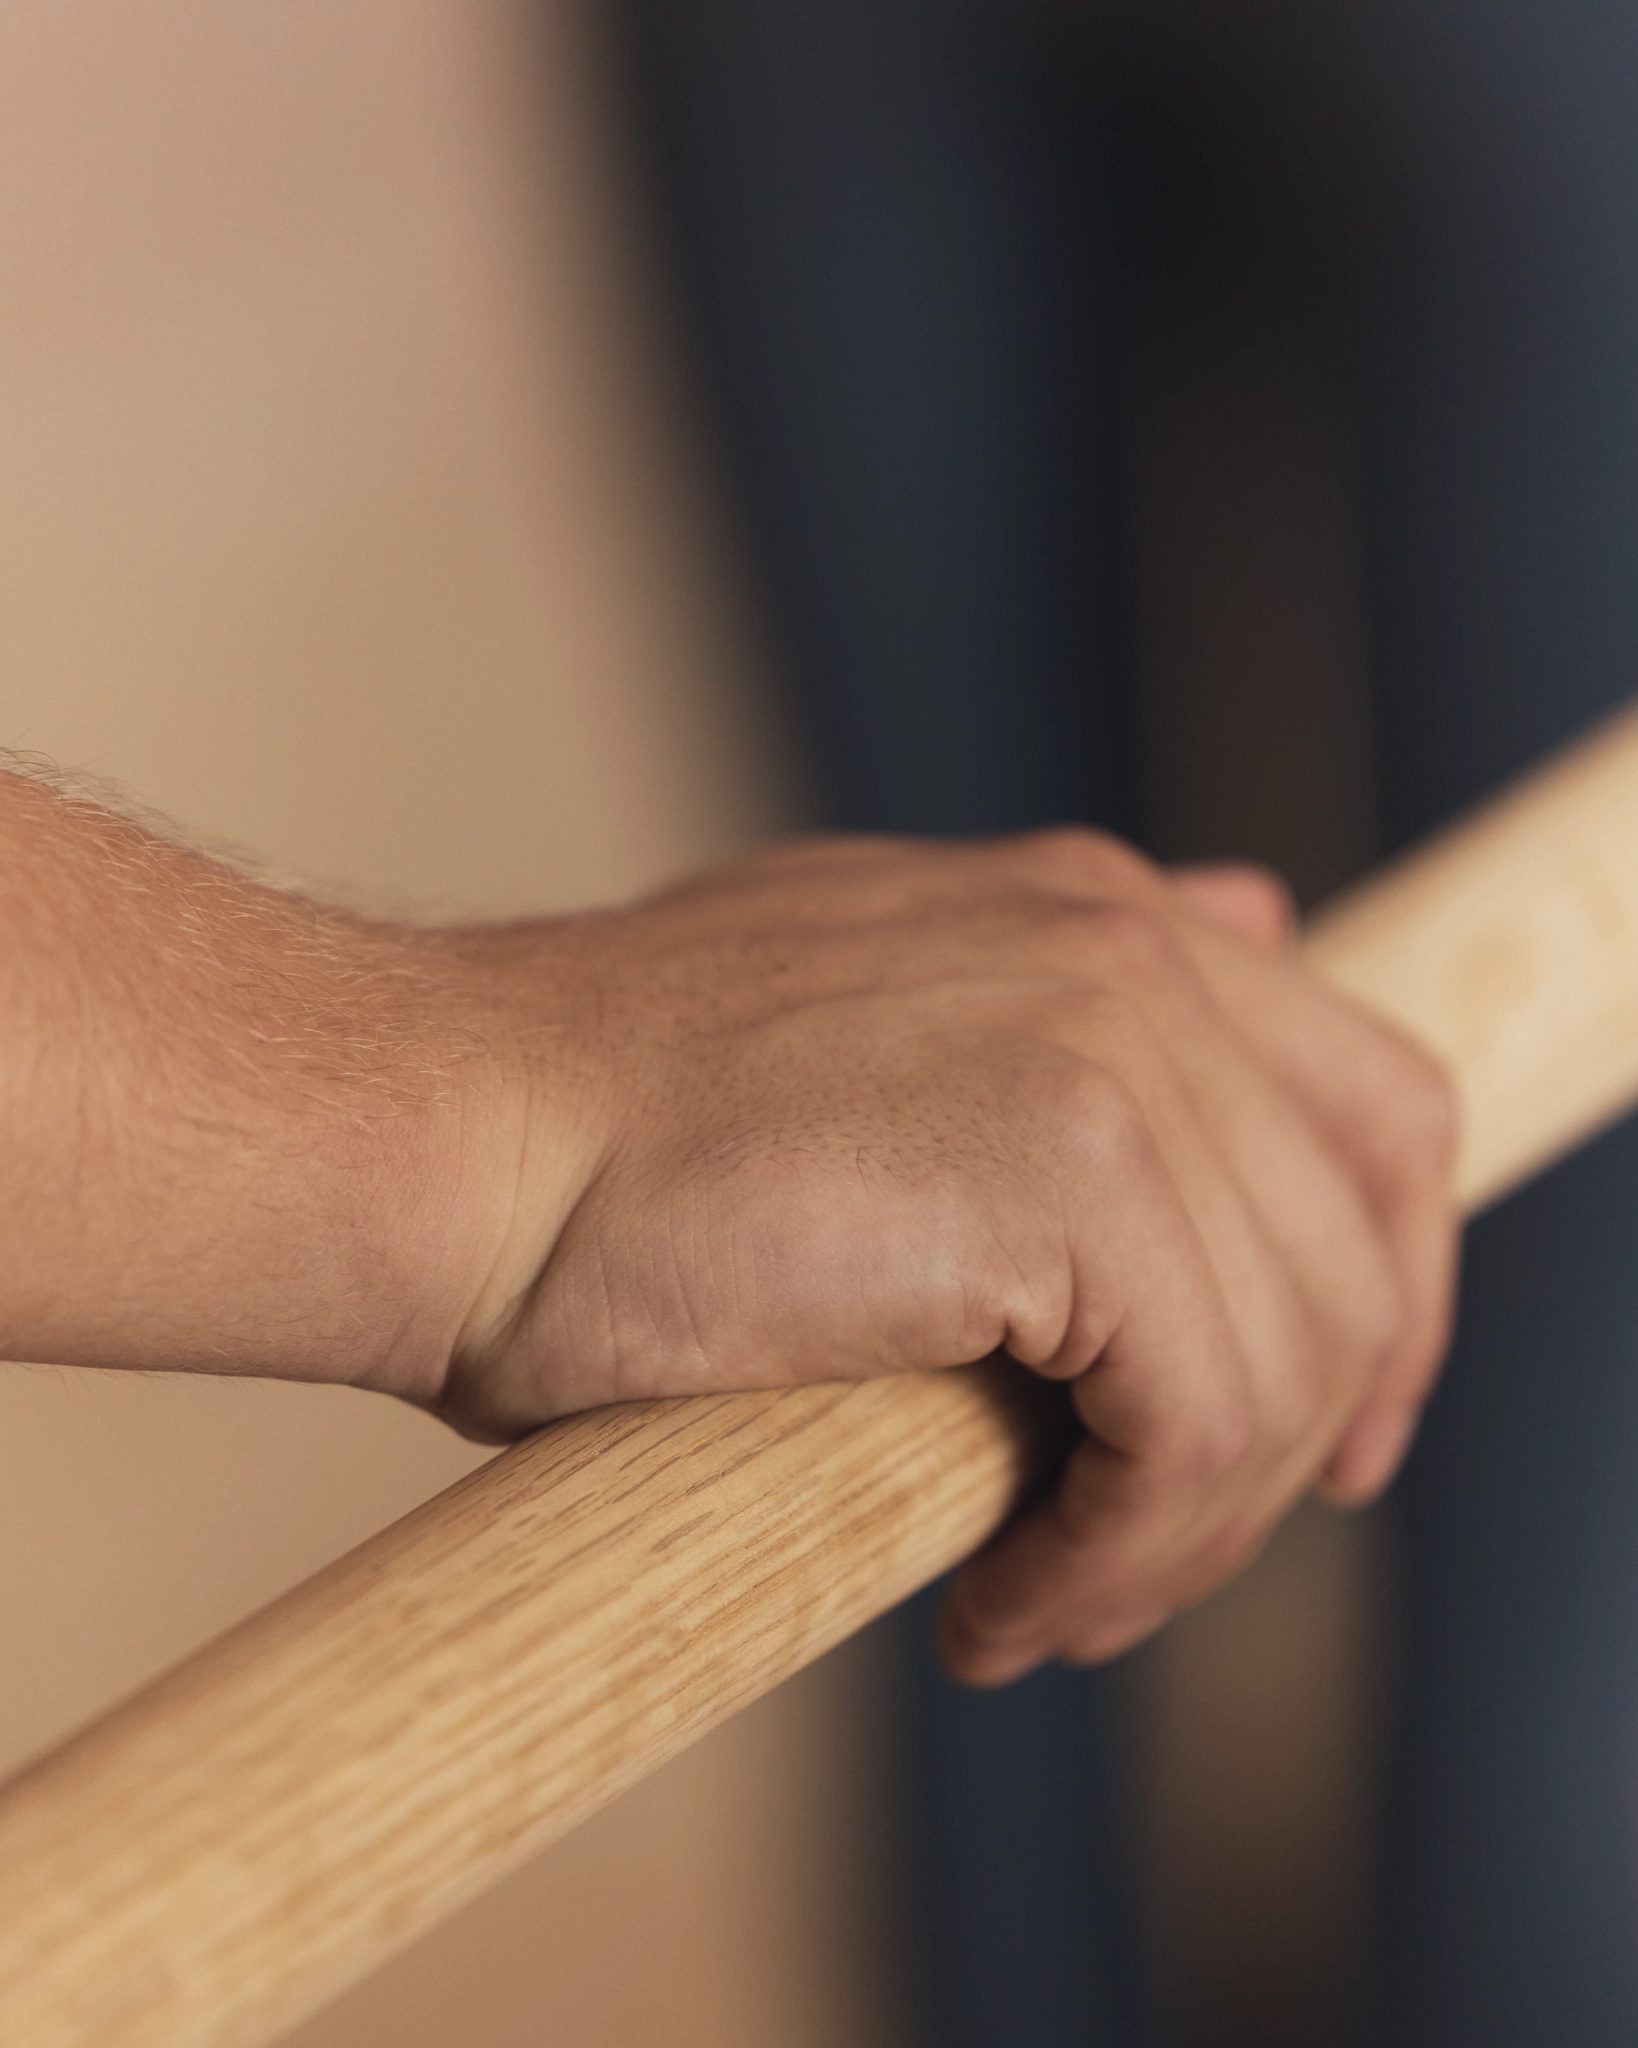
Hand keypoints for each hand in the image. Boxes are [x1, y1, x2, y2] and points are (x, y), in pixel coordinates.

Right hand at [435, 828, 1458, 1681]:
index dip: (1383, 1276)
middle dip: (1309, 1425)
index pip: (1365, 1098)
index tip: (1317, 1433)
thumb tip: (1253, 940)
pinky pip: (1198, 1424)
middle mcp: (1132, 951)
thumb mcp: (867, 1021)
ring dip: (1190, 1526)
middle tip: (1162, 1555)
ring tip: (1045, 1599)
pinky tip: (1003, 1607)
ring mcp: (1110, 1042)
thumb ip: (1060, 1014)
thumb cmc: (615, 1133)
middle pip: (1365, 1230)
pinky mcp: (1069, 1163)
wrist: (458, 1136)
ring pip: (1290, 1350)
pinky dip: (1129, 1555)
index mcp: (1099, 917)